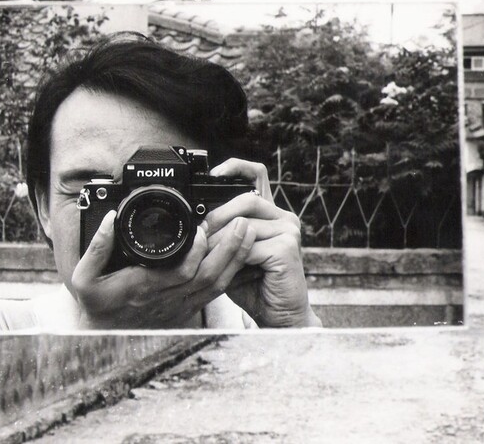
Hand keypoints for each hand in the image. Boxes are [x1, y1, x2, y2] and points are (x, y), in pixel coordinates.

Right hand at [71, 210, 255, 328]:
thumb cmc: (96, 304)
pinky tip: (241, 256)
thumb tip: (111, 219)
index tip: (204, 229)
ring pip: (215, 286)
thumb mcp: (84, 277)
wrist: (103, 336)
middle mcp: (166, 299)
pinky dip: (231, 273)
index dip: (196, 252)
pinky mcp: (186, 310)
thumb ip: (97, 247)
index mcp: (144, 288)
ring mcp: (179, 307)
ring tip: (248, 233)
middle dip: (228, 250)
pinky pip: (215, 294)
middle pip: (207, 277)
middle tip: (242, 225)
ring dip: (235, 260)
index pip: (179, 272)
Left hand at [206, 158, 321, 327]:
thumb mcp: (231, 253)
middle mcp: (283, 217)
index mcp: (270, 214)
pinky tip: (227, 268)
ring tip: (208, 255)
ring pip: (243, 223)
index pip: (256, 175)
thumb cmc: (253, 286)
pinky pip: (249, 244)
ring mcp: (288, 230)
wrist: (278, 315)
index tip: (212, 174)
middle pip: (245, 198)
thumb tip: (196, 221)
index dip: (235, 168)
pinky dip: (232, 256)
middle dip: (217, 217)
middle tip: (199, 234)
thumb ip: (221, 233)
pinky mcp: (287, 247)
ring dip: (220, 240)